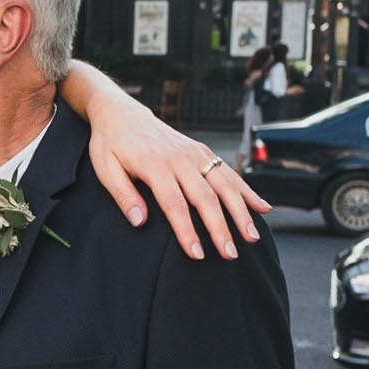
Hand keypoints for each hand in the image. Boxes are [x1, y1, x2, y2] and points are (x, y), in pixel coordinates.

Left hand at [85, 90, 270, 261]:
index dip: (187, 230)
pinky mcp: (202, 151)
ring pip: (224, 185)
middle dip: (220, 228)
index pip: (174, 204)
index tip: (197, 254)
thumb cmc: (110, 145)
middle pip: (205, 197)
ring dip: (241, 212)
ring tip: (252, 238)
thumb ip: (123, 195)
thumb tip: (139, 221)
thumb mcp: (106, 169)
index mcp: (154, 165)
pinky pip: (229, 172)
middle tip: (230, 255)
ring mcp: (195, 153)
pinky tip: (262, 208)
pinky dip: (247, 190)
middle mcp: (180, 159)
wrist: (122, 113)